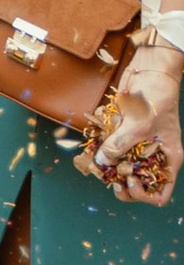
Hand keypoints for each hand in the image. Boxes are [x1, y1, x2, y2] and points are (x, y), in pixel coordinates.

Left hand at [83, 46, 183, 202]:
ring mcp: (138, 144)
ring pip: (121, 166)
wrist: (150, 70)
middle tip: (106, 174)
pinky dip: (102, 147)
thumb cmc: (156, 97)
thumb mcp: (140, 125)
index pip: (159, 194)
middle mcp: (154, 156)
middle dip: (120, 182)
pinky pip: (111, 147)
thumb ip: (119, 145)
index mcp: (168, 160)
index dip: (143, 195)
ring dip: (108, 164)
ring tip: (97, 157)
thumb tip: (101, 162)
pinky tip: (96, 141)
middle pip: (137, 183)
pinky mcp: (124, 132)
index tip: (129, 182)